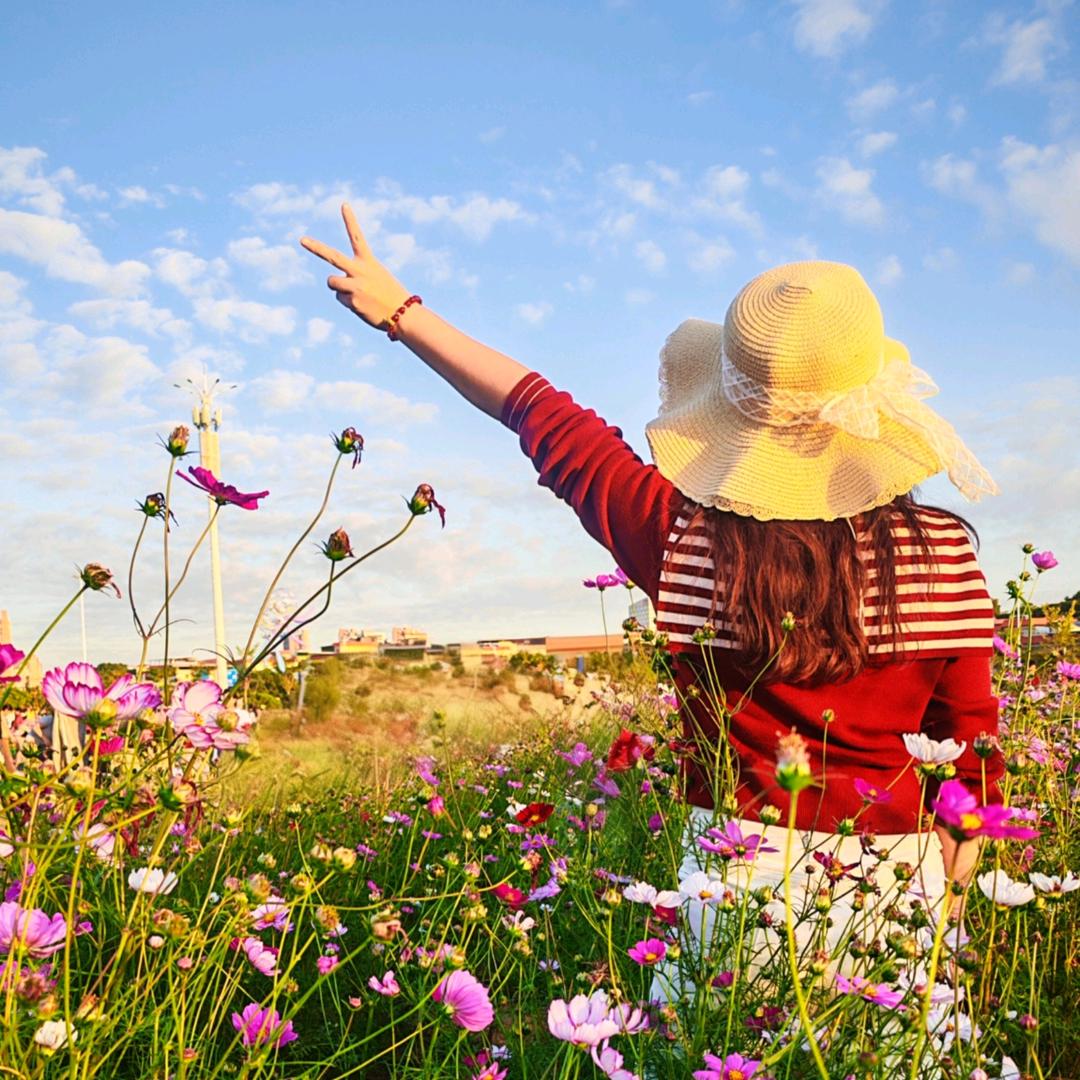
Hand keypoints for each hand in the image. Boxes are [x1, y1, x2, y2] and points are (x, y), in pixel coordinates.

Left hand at [300, 204, 411, 329]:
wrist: (403, 314)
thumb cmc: (390, 294)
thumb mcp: (375, 278)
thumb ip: (355, 276)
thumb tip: (336, 286)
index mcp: (368, 262)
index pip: (358, 237)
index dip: (351, 220)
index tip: (344, 204)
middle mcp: (360, 271)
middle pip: (333, 257)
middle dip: (316, 248)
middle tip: (302, 240)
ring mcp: (354, 286)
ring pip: (332, 282)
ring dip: (337, 286)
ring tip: (355, 292)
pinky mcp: (352, 302)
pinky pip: (341, 299)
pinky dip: (349, 302)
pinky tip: (363, 305)